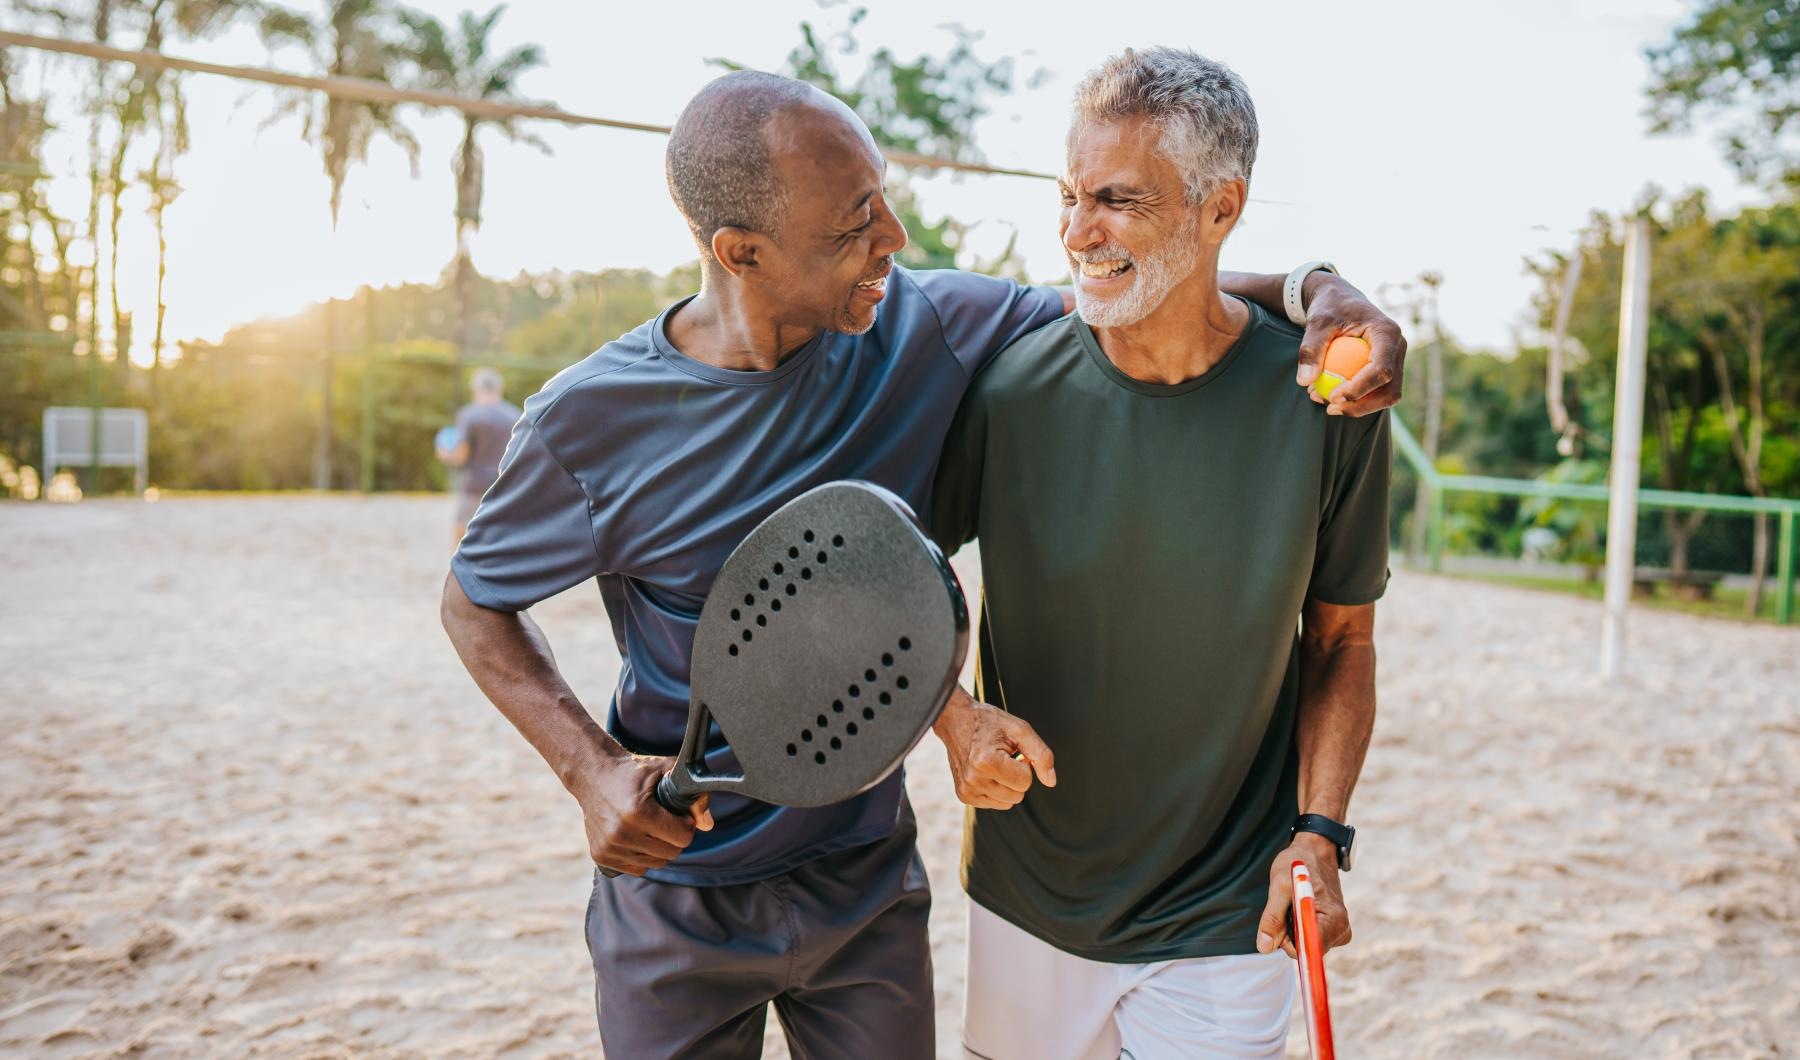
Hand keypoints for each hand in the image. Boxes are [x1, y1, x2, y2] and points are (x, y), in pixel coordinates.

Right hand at [572, 752, 712, 875]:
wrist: (592, 774)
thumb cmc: (633, 771)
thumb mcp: (666, 772)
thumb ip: (693, 795)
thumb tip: (708, 825)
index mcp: (638, 812)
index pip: (682, 838)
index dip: (686, 825)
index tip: (679, 814)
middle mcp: (621, 833)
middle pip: (671, 853)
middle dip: (674, 837)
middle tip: (666, 820)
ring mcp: (609, 847)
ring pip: (656, 863)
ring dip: (659, 848)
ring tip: (650, 827)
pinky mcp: (601, 856)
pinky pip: (638, 868)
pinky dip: (643, 856)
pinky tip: (638, 837)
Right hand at [934, 687, 1055, 809]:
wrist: (955, 720)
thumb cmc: (991, 722)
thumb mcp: (1020, 730)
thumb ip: (1041, 754)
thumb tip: (1051, 782)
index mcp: (986, 762)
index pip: (1025, 782)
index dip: (1025, 764)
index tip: (1013, 751)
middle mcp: (973, 780)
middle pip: (1017, 796)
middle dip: (1017, 777)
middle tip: (1004, 757)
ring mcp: (966, 790)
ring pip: (1007, 803)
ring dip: (1008, 785)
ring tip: (996, 764)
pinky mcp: (963, 796)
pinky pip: (994, 804)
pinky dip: (996, 790)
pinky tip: (987, 772)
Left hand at [1256, 832, 1350, 957]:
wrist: (1315, 851)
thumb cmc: (1299, 865)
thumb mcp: (1280, 887)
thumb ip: (1273, 919)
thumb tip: (1265, 947)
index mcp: (1333, 920)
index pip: (1309, 951)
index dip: (1289, 943)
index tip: (1280, 928)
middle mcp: (1341, 930)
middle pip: (1306, 949)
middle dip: (1289, 934)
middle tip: (1285, 907)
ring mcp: (1339, 930)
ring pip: (1306, 944)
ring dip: (1293, 928)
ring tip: (1294, 903)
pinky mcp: (1333, 929)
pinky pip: (1309, 937)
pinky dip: (1299, 926)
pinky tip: (1299, 908)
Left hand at [1296, 273, 1407, 417]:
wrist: (1339, 299)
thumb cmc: (1329, 307)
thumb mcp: (1316, 322)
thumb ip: (1311, 348)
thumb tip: (1305, 381)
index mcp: (1387, 332)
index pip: (1382, 368)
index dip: (1360, 388)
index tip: (1333, 397)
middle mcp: (1398, 347)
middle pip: (1390, 389)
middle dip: (1362, 405)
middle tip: (1330, 408)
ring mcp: (1395, 359)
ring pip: (1387, 395)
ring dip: (1359, 407)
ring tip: (1326, 404)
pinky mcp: (1386, 368)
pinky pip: (1377, 392)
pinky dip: (1356, 400)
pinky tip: (1329, 398)